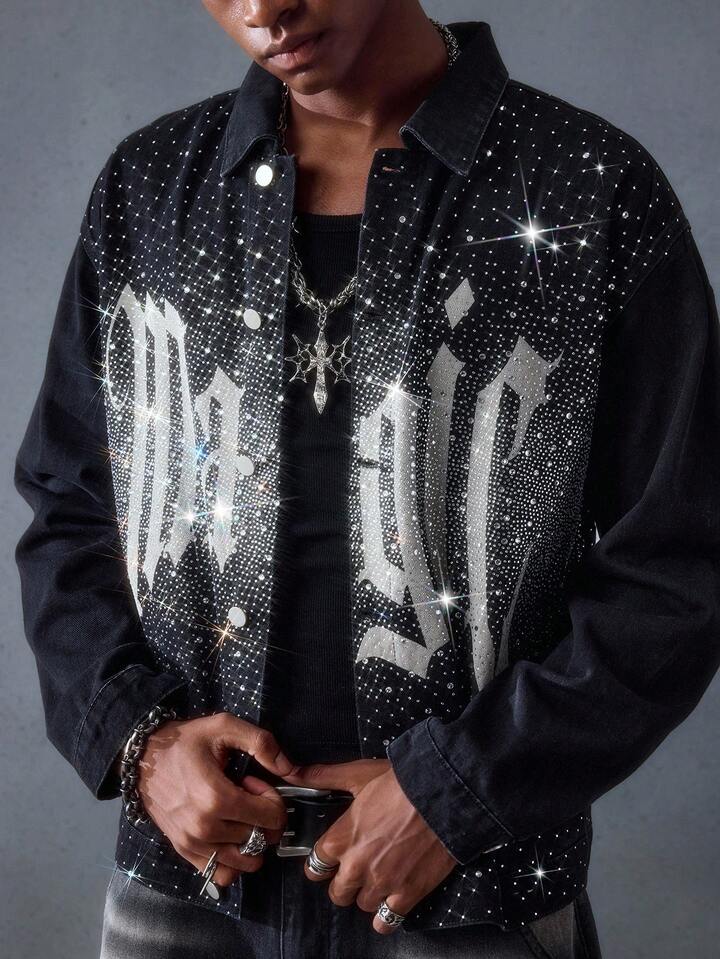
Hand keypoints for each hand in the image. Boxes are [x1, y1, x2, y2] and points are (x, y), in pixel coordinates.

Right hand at [135, 712, 300, 886]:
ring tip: (236, 815)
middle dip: (262, 816)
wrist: (144, 758)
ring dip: (251, 840)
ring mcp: (193, 844)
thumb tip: (289, 769)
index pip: (271, 818)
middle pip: (260, 839)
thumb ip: (261, 743)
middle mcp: (205, 828)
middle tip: (245, 795)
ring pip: (245, 861)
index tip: (254, 783)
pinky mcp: (184, 852)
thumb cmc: (186, 741)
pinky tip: (228, 835)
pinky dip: (233, 861)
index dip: (272, 799)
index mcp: (217, 798)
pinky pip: (222, 875)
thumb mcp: (224, 727)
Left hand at [282, 759, 458, 933]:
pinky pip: (386, 922)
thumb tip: (294, 773)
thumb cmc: (400, 783)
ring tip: (379, 877)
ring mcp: (381, 883)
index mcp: (341, 839)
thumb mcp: (358, 775)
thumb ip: (323, 778)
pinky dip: (386, 916)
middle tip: (358, 867)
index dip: (323, 862)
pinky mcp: (407, 894)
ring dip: (368, 894)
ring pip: (362, 905)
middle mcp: (356, 866)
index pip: (315, 866)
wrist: (442, 795)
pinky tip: (391, 901)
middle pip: (337, 892)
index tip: (331, 859)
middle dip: (344, 881)